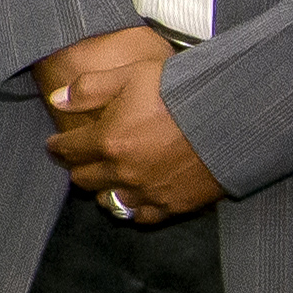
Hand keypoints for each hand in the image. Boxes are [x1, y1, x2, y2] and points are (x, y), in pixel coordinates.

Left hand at [38, 25, 217, 220]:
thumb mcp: (132, 75)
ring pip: (108, 201)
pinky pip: (142, 217)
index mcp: (108, 140)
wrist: (236, 116)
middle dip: (78, 167)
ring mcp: (148, 192)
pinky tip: (136, 196)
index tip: (55, 144)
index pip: (67, 150)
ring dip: (103, 189)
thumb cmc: (182, 90)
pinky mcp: (174, 205)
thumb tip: (56, 99)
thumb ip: (90, 88)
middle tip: (80, 158)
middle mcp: (123, 172)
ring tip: (107, 177)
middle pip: (83, 179)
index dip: (57, 146)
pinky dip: (134, 208)